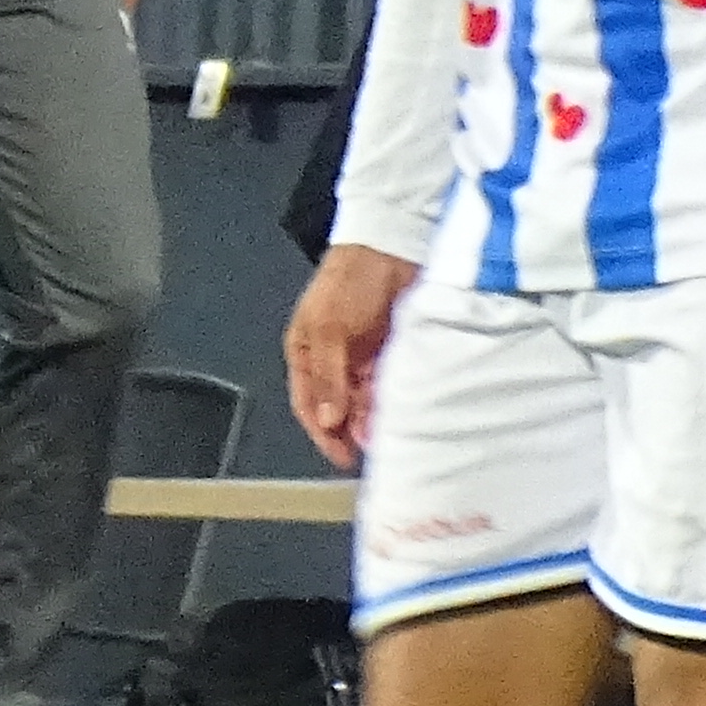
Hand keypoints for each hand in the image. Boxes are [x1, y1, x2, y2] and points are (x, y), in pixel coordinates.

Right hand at [282, 242, 421, 465]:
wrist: (392, 248)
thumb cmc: (350, 281)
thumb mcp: (331, 329)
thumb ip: (329, 378)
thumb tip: (327, 421)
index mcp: (305, 351)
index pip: (307, 403)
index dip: (322, 433)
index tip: (341, 457)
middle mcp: (330, 359)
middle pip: (337, 407)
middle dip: (351, 430)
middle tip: (371, 450)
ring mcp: (360, 356)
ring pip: (364, 400)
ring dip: (372, 418)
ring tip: (387, 434)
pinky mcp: (387, 352)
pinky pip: (386, 386)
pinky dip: (390, 401)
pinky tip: (400, 411)